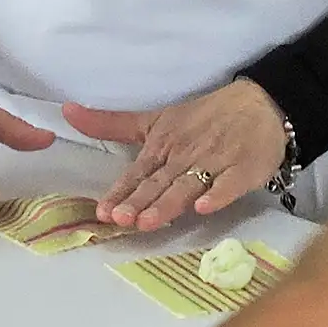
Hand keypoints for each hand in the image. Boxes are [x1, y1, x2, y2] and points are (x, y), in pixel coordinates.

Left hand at [66, 80, 288, 230]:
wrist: (260, 104)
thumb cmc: (204, 117)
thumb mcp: (157, 120)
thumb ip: (113, 124)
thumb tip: (67, 112)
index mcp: (164, 146)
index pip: (138, 173)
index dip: (121, 192)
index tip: (103, 211)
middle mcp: (186, 156)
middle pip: (160, 183)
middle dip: (140, 201)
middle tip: (121, 220)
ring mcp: (216, 163)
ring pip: (188, 186)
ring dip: (168, 204)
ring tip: (149, 222)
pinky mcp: (244, 169)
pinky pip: (230, 185)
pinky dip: (218, 195)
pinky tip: (204, 208)